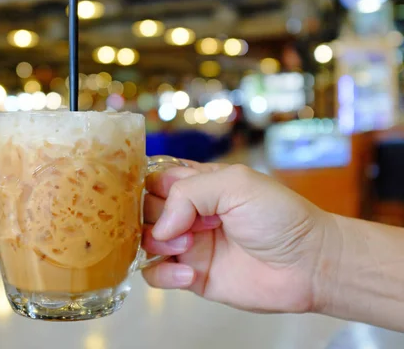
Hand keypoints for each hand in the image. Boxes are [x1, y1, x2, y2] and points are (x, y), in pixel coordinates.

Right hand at [141, 163, 333, 313]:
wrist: (308, 264)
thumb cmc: (281, 217)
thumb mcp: (237, 184)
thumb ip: (191, 192)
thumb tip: (161, 225)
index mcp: (200, 184)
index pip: (155, 178)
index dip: (148, 186)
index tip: (155, 194)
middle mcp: (190, 212)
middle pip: (145, 209)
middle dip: (155, 216)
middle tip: (182, 225)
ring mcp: (188, 244)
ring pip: (144, 241)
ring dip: (157, 244)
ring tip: (186, 247)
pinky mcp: (191, 275)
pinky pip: (156, 275)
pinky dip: (163, 275)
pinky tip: (189, 275)